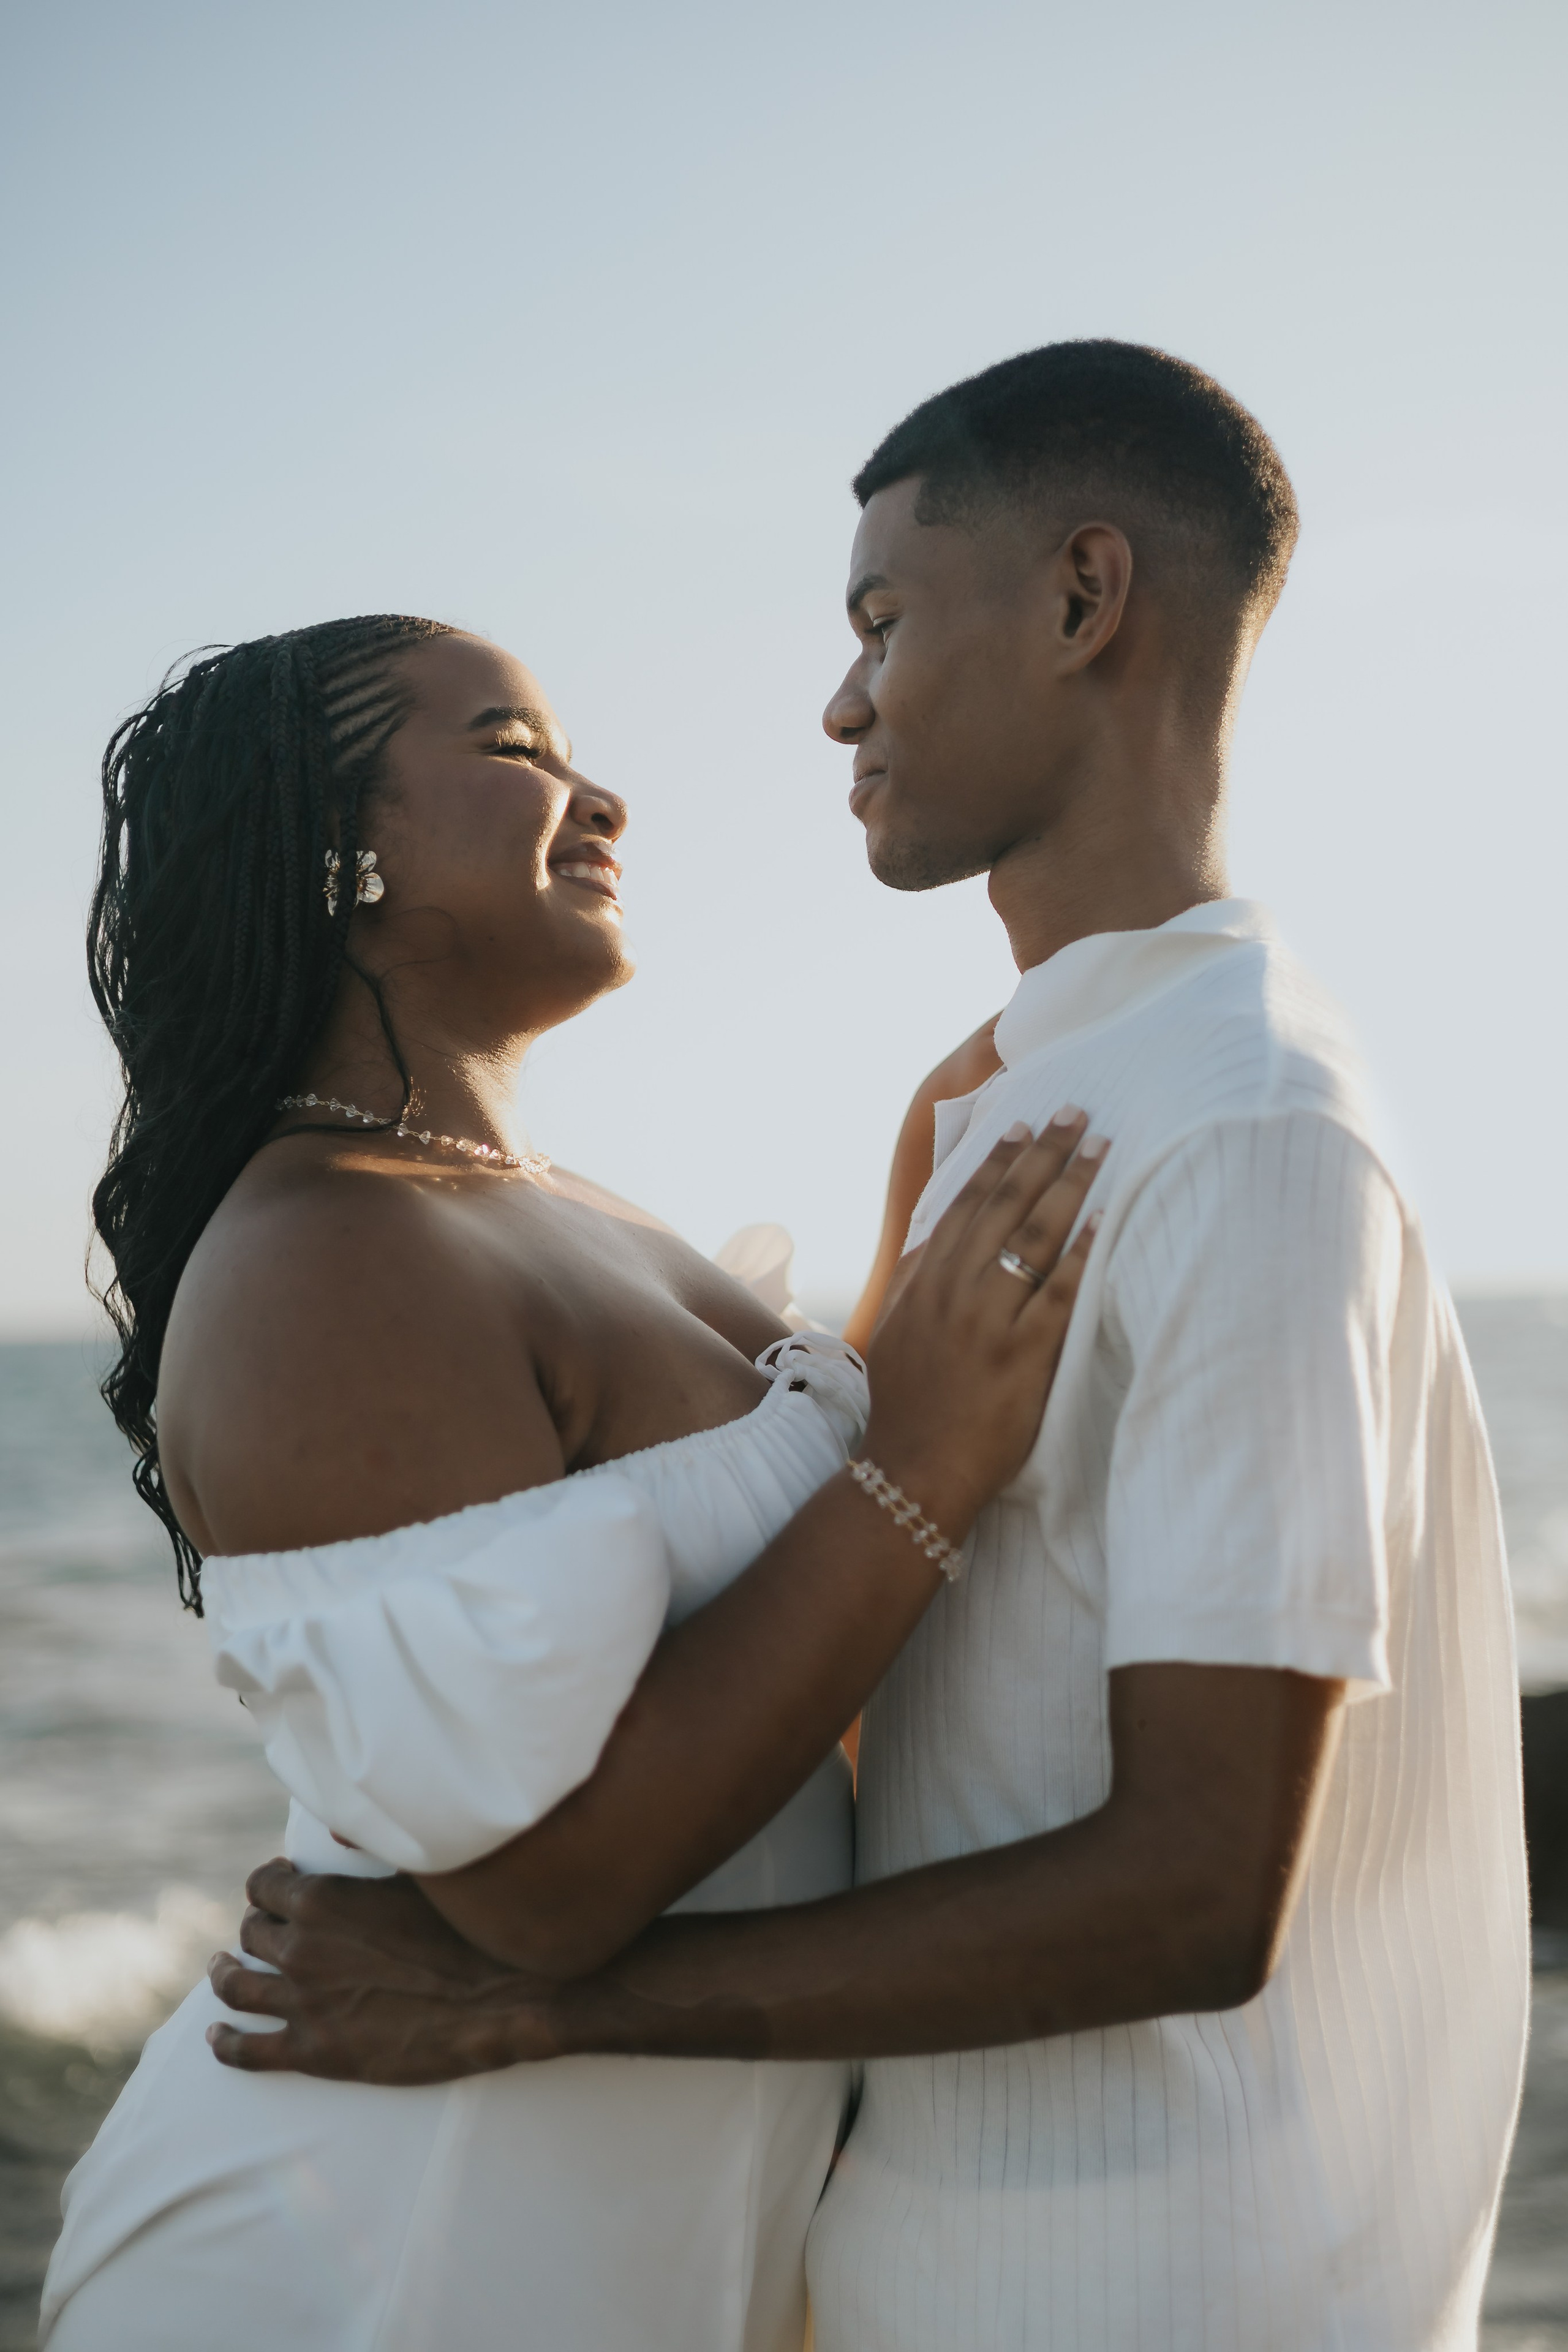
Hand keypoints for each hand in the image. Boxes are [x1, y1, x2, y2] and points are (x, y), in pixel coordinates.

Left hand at [205, 1859, 561, 2081]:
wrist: (497, 2000)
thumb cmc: (465, 1931)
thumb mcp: (418, 1874)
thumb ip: (371, 1850)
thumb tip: (338, 1828)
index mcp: (321, 1901)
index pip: (264, 1885)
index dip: (268, 1884)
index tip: (275, 1885)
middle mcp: (300, 1949)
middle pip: (251, 1933)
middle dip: (255, 1927)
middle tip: (262, 1929)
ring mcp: (302, 2003)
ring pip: (236, 1987)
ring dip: (223, 1975)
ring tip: (220, 1970)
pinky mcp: (313, 2052)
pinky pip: (248, 2052)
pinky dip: (225, 2044)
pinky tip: (217, 2038)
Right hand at [861, 1111, 1105, 1528]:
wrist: (912, 1470)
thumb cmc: (905, 1405)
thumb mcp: (893, 1330)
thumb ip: (913, 1280)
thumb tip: (932, 1234)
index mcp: (924, 1283)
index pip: (964, 1206)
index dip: (995, 1163)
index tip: (1020, 1126)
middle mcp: (955, 1292)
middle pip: (1004, 1208)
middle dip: (1041, 1155)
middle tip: (1073, 1112)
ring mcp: (989, 1322)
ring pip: (1033, 1238)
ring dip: (1069, 1186)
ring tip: (1100, 1146)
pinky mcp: (1022, 1356)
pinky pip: (1060, 1294)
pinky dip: (1083, 1253)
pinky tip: (1106, 1219)